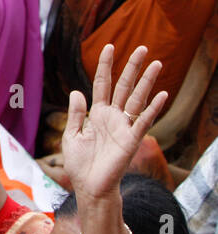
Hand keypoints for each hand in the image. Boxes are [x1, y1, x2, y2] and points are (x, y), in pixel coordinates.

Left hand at [62, 44, 167, 200]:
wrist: (89, 187)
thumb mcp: (72, 135)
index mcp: (97, 113)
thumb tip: (76, 91)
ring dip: (146, 82)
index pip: (102, 84)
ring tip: (156, 63)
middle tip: (141, 48)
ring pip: (137, 99)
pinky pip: (143, 121)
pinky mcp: (131, 139)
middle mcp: (113, 116)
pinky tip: (161, 94)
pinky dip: (152, 108)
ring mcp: (124, 126)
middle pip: (124, 86)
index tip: (108, 46)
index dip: (105, 66)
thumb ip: (76, 114)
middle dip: (131, 67)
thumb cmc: (80, 164)